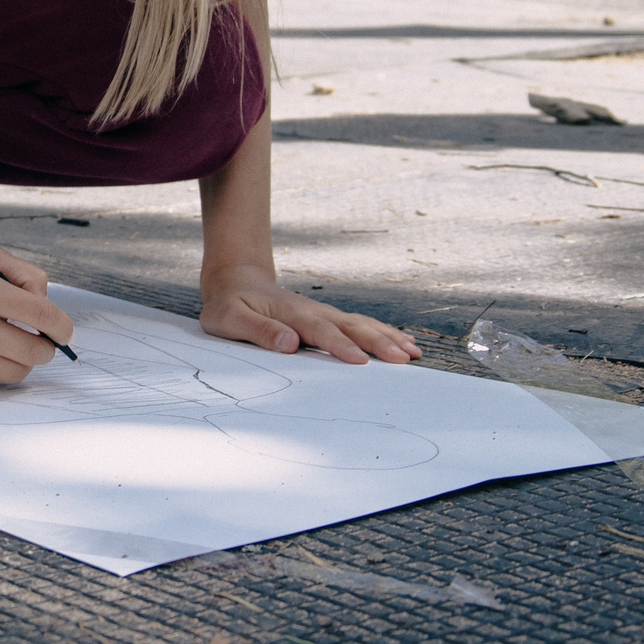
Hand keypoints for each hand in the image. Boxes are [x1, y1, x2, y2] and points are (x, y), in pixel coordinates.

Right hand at [0, 232, 74, 384]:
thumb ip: (22, 274)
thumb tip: (45, 305)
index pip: (42, 316)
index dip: (62, 326)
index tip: (64, 330)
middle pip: (34, 352)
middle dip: (48, 347)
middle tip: (42, 340)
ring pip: (15, 372)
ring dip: (23, 360)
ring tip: (12, 344)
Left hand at [201, 277, 416, 364]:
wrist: (236, 281)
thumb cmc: (229, 305)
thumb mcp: (230, 319)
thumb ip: (257, 330)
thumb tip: (289, 343)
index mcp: (291, 314)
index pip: (320, 331)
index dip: (340, 346)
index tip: (360, 362)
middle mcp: (313, 311)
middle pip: (350, 327)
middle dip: (378, 343)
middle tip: (404, 359)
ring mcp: (323, 314)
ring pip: (360, 325)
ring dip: (387, 338)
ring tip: (413, 353)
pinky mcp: (327, 319)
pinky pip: (359, 325)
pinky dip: (383, 333)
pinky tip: (404, 343)